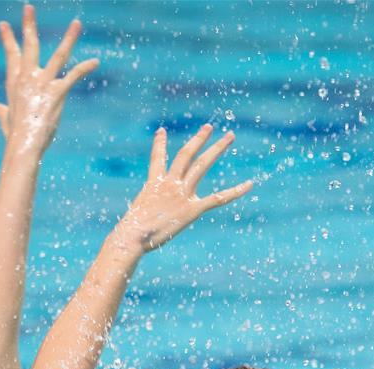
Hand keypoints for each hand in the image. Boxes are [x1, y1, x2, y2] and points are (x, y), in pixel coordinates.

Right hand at [0, 4, 97, 154]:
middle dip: (29, 25)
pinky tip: (96, 61)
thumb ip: (1, 111)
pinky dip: (85, 68)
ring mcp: (43, 83)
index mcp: (15, 83)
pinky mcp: (57, 93)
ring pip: (59, 55)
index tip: (3, 25)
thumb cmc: (15, 136)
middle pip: (29, 45)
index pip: (11, 55)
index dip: (8, 39)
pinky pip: (74, 75)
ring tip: (77, 23)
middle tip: (28, 7)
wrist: (23, 145)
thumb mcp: (6, 120)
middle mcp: (28, 78)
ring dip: (70, 38)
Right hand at [116, 125, 252, 252]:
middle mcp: (170, 184)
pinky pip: (218, 198)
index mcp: (153, 184)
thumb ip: (138, 221)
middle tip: (209, 127)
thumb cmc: (130, 233)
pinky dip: (235, 191)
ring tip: (229, 136)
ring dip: (217, 149)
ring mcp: (182, 194)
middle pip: (187, 155)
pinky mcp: (193, 209)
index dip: (160, 145)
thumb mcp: (134, 221)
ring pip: (202, 165)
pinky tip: (249, 184)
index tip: (162, 132)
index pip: (157, 159)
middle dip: (199, 140)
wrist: (134, 235)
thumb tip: (124, 236)